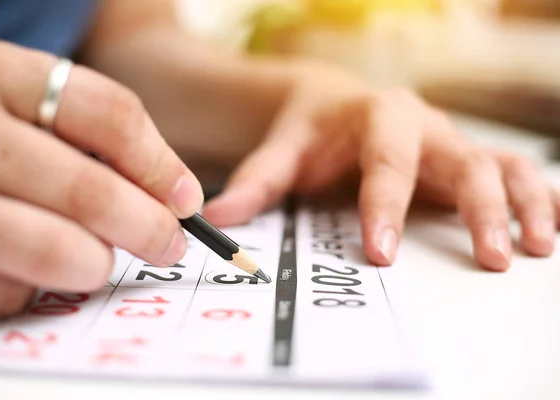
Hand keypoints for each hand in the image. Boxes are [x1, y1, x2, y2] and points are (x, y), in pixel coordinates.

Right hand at [0, 39, 203, 320]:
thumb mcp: (21, 100)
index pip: (109, 115)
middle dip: (146, 229)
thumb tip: (176, 199)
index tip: (186, 202)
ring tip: (97, 261)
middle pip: (87, 190)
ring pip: (49, 248)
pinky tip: (26, 268)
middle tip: (167, 245)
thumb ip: (91, 134)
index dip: (160, 166)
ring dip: (93, 263)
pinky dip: (30, 288)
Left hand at [202, 61, 558, 270]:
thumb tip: (219, 218)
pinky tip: (549, 228)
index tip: (383, 250)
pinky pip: (513, 173)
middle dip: (479, 208)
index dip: (387, 204)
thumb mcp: (283, 149)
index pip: (388, 160)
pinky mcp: (465, 161)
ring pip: (501, 164)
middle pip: (462, 160)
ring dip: (522, 204)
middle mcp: (424, 126)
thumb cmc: (312, 128)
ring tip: (537, 247)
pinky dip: (535, 197)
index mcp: (378, 116)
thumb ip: (256, 181)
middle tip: (489, 258)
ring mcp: (450, 143)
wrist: (336, 102)